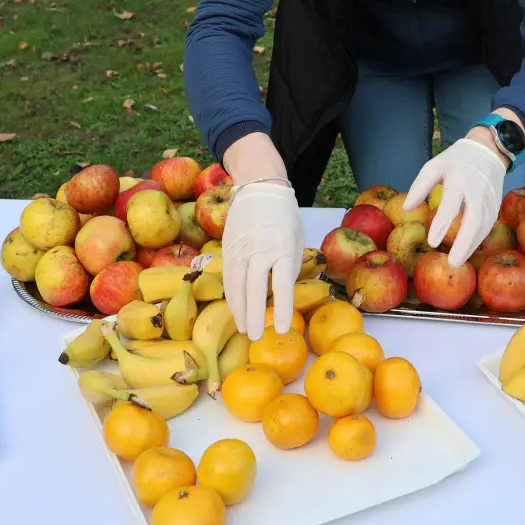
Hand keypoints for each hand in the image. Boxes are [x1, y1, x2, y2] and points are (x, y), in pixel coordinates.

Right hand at [220, 182, 303, 341]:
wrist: (260, 187)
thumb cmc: (284, 215)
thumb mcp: (296, 238)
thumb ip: (290, 265)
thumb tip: (281, 293)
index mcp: (282, 248)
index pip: (281, 286)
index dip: (281, 310)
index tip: (280, 329)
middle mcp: (260, 250)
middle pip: (254, 290)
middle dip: (254, 316)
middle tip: (254, 336)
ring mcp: (241, 249)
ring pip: (236, 286)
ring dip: (239, 310)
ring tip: (243, 328)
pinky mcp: (227, 247)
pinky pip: (228, 277)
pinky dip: (231, 295)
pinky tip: (234, 308)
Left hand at [404, 137, 507, 265]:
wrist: (488, 150)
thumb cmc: (456, 159)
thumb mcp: (434, 166)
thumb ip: (419, 187)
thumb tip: (406, 209)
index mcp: (459, 178)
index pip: (451, 205)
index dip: (442, 225)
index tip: (431, 242)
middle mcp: (477, 190)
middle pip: (474, 221)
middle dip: (464, 244)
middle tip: (452, 262)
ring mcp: (490, 198)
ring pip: (483, 226)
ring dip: (472, 246)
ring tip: (457, 261)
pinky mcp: (496, 204)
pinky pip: (488, 225)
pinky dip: (478, 240)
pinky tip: (468, 250)